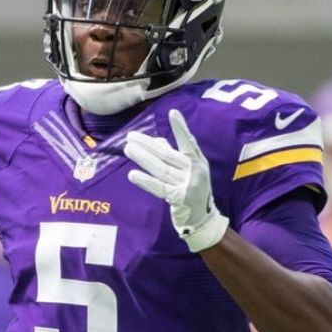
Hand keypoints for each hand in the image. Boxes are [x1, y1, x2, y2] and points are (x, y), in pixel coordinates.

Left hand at [124, 109, 228, 251]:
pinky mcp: (178, 199)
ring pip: (161, 169)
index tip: (173, 113)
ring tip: (128, 149)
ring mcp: (187, 186)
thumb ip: (175, 155)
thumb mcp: (190, 170)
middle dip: (147, 144)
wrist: (203, 219)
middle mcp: (194, 171)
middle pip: (167, 154)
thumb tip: (156, 141)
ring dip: (143, 158)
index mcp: (198, 161)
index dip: (180, 128)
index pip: (188, 141)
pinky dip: (145, 181)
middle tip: (130, 136)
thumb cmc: (193, 189)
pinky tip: (133, 174)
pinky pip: (159, 188)